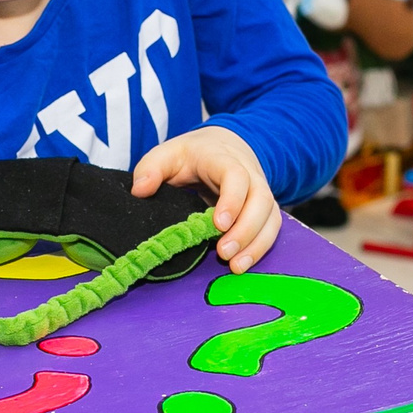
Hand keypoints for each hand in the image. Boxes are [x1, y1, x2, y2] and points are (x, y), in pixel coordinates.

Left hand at [132, 125, 281, 273]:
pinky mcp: (264, 209)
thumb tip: (140, 190)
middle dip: (246, 230)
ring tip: (236, 267)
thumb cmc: (192, 155)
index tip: (219, 224)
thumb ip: (150, 168)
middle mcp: (250, 174)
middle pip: (260, 200)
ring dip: (256, 244)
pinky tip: (243, 265)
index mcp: (224, 159)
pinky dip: (261, 248)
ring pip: (270, 217)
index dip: (232, 200)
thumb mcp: (167, 153)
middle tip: (224, 253)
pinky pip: (271, 228)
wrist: (222, 145)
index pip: (236, 176)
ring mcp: (260, 192)